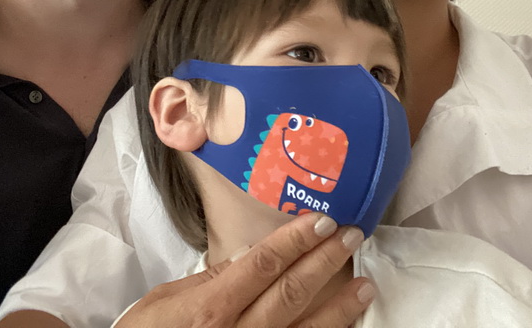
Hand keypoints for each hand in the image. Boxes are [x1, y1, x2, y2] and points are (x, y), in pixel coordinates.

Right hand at [114, 213, 373, 327]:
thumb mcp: (165, 301)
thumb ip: (208, 280)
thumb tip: (247, 258)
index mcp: (211, 309)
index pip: (262, 266)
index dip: (294, 241)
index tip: (320, 221)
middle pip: (290, 294)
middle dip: (324, 262)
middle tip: (352, 236)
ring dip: (339, 309)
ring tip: (366, 285)